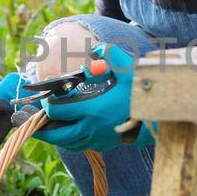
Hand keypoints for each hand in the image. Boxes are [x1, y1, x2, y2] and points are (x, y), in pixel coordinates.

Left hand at [35, 43, 156, 151]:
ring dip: (56, 136)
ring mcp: (98, 140)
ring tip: (47, 128)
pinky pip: (81, 146)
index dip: (46, 104)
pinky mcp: (106, 145)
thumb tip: (95, 49)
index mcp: (92, 109)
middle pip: (56, 135)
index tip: (46, 96)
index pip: (56, 111)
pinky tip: (70, 131)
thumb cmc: (143, 91)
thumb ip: (108, 54)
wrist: (163, 117)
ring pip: (68, 143)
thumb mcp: (127, 67)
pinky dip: (71, 141)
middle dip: (42, 128)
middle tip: (34, 121)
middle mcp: (92, 128)